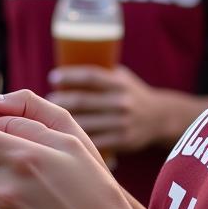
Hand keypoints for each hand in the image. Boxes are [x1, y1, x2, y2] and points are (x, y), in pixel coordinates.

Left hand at [48, 65, 171, 153]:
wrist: (160, 118)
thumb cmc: (132, 93)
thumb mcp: (121, 77)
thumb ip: (100, 73)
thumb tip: (64, 66)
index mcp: (119, 84)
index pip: (91, 77)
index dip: (70, 76)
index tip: (53, 77)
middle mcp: (122, 102)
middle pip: (83, 101)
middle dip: (61, 101)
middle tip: (47, 101)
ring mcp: (123, 123)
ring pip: (85, 123)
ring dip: (63, 122)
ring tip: (49, 119)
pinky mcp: (123, 141)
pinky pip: (94, 142)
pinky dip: (77, 139)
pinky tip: (64, 138)